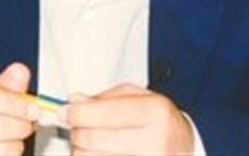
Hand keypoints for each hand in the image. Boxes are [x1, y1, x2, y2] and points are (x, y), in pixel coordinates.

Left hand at [60, 83, 193, 154]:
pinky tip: (97, 154)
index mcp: (156, 112)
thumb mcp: (141, 98)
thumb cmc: (161, 122)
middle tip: (74, 127)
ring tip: (87, 143)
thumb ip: (106, 98)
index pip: (105, 113)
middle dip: (75, 132)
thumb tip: (75, 101)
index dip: (77, 113)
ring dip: (80, 151)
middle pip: (93, 139)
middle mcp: (156, 141)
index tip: (64, 112)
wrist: (184, 149)